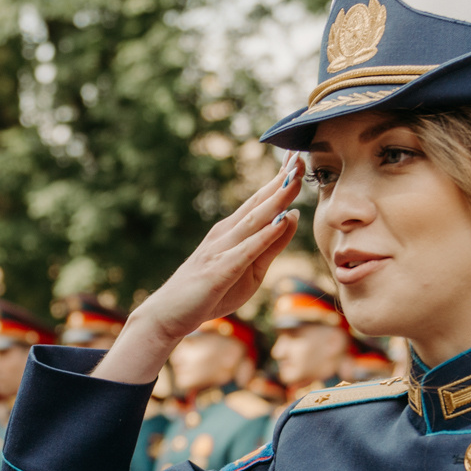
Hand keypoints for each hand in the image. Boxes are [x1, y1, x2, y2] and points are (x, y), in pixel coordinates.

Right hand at [96, 160, 303, 385]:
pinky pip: (247, 250)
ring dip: (276, 199)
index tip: (299, 157)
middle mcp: (226, 234)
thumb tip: (293, 216)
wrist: (168, 313)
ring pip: (254, 220)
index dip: (281, 180)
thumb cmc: (210, 292)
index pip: (261, 201)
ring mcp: (220, 250)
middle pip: (259, 203)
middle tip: (301, 156)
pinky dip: (265, 234)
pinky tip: (281, 221)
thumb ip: (272, 245)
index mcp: (233, 231)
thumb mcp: (251, 270)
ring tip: (295, 180)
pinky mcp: (219, 270)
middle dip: (281, 180)